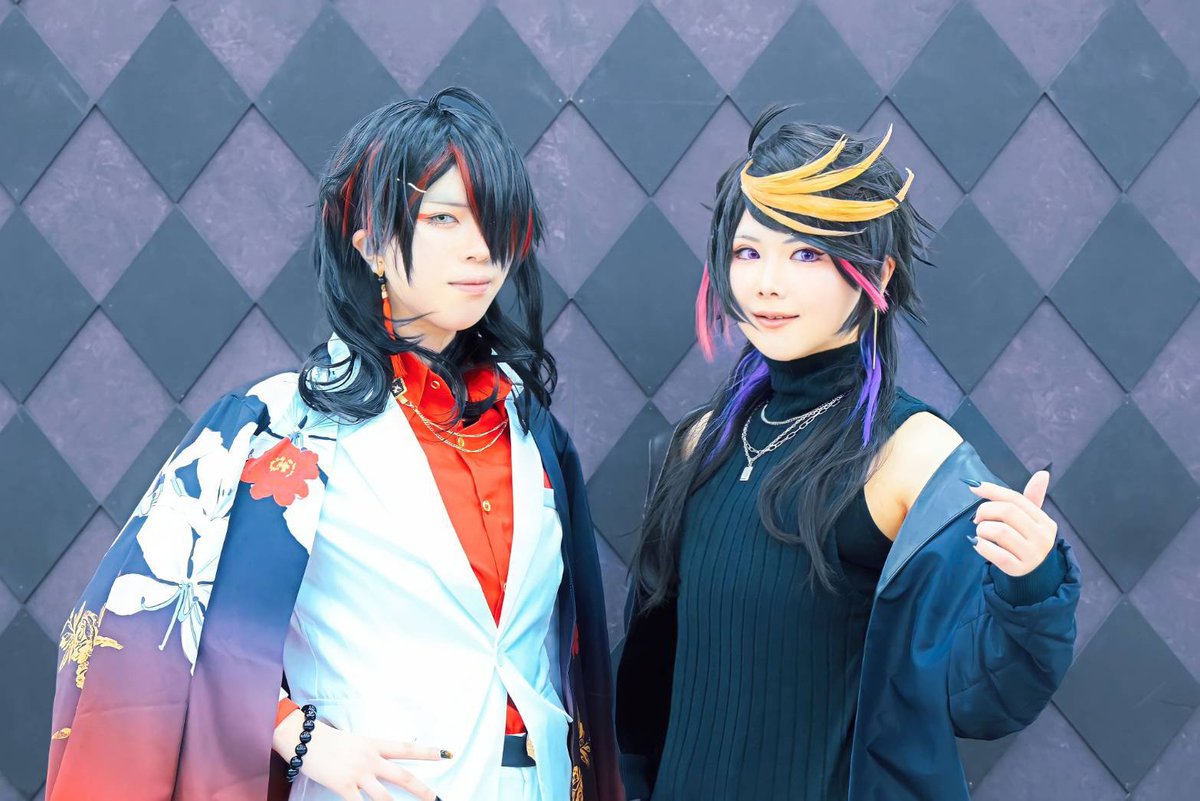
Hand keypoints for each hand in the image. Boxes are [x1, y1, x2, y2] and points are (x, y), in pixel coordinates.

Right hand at [273, 709, 448, 800]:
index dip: (427, 752)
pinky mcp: (344, 787)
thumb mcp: (355, 742)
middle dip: (421, 789)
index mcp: (374, 745)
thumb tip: (382, 762)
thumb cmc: (328, 740)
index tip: (445, 754)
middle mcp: (370, 759)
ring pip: (384, 797)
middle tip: (436, 798)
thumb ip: (370, 752)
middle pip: (402, 776)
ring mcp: (358, 774)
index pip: (406, 748)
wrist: (304, 739)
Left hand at [967, 470, 1056, 576]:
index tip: (974, 487)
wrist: (1034, 574)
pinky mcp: (1018, 569)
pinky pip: (995, 553)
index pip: (1016, 499)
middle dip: (985, 511)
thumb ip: (1029, 498)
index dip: (993, 491)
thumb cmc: (1026, 540)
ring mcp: (1032, 555)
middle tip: (978, 518)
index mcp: (1045, 521)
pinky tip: (978, 544)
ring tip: (981, 533)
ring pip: (1000, 531)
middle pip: (1007, 512)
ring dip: (982, 529)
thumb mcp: (1031, 520)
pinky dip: (982, 546)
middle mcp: (1042, 537)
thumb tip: (1043, 473)